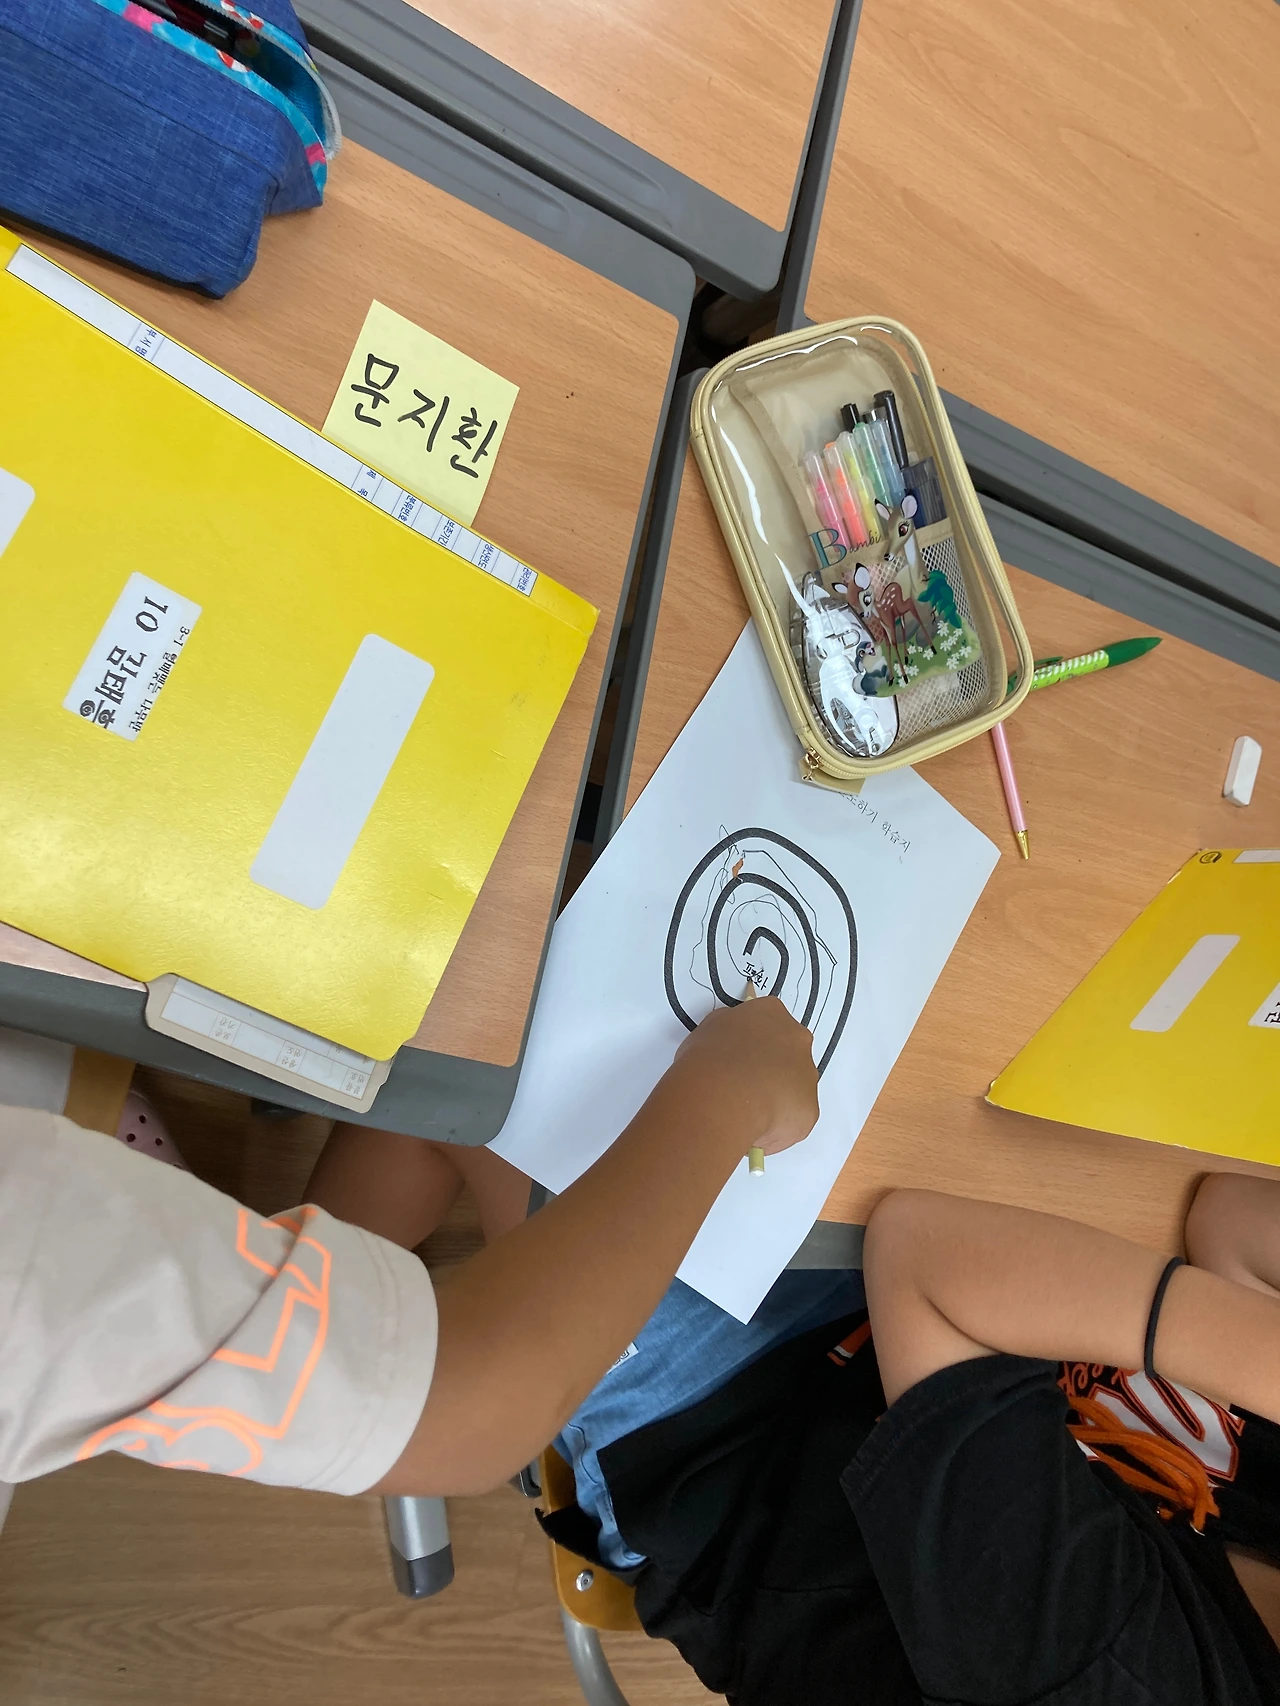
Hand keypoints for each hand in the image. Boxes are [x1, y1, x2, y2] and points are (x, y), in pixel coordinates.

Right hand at [671, 996, 819, 1156]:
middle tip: (744, 1085)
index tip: (741, 1055)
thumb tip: (728, 1042)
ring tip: (746, 1109)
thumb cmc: (711, 1061)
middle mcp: (796, 1040)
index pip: (769, 1022)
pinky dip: (778, 1123)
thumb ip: (729, 1031)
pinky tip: (755, 1124)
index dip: (753, 1042)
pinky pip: (795, 1117)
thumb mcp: (709, 1029)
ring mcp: (807, 1074)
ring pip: (795, 1087)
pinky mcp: (809, 1108)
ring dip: (776, 1096)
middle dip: (771, 1069)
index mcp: (771, 1013)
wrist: (723, 1095)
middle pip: (790, 1054)